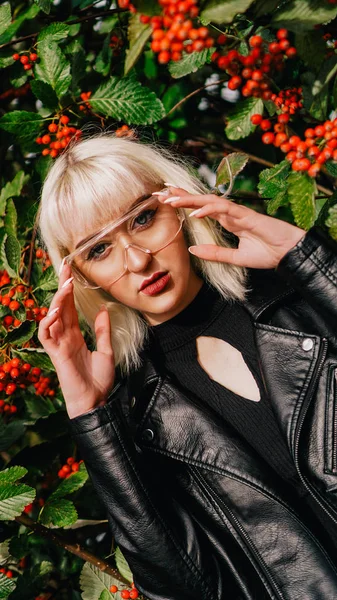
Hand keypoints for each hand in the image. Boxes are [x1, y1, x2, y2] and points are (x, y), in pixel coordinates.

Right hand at [38, 261, 114, 418]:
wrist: (96, 400)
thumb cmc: (99, 380)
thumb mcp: (106, 350)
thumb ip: (102, 331)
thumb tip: (102, 311)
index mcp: (75, 335)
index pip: (70, 308)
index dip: (69, 290)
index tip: (70, 272)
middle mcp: (65, 337)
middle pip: (60, 307)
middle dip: (61, 287)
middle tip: (65, 267)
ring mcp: (59, 345)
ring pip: (52, 317)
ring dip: (57, 300)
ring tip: (66, 286)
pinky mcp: (56, 354)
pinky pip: (46, 336)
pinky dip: (48, 323)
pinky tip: (56, 312)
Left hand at [161, 188, 305, 268]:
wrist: (288, 254)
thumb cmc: (267, 254)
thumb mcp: (234, 258)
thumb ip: (214, 253)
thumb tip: (193, 249)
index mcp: (227, 221)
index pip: (200, 208)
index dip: (183, 202)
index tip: (165, 200)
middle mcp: (230, 213)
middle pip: (200, 200)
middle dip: (180, 196)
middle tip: (159, 193)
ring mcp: (237, 212)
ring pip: (209, 200)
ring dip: (189, 200)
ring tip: (170, 201)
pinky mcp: (246, 215)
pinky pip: (225, 209)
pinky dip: (209, 209)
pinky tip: (195, 212)